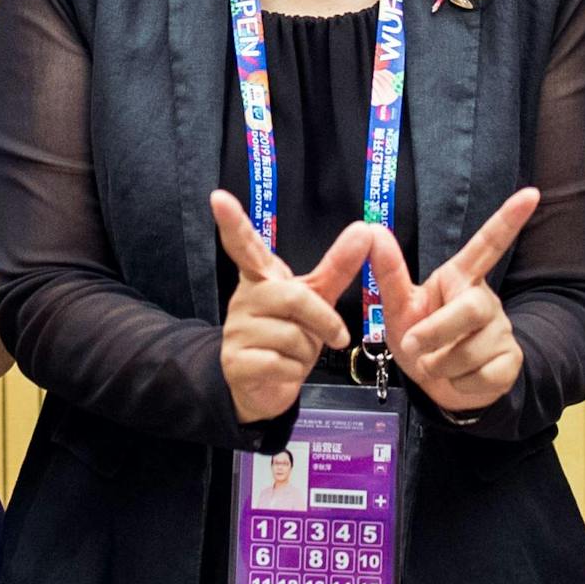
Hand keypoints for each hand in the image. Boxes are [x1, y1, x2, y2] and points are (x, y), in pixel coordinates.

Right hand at [211, 195, 373, 424]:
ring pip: (292, 337)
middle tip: (338, 337)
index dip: (232, 222)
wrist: (265, 386)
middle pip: (293, 297)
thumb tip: (365, 229)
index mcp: (260, 278)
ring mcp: (235, 331)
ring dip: (308, 352)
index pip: (244, 245)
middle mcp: (244, 299)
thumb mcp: (317, 299)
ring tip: (297, 355)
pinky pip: (280, 364)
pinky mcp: (235, 362)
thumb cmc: (290, 335)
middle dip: (324, 321)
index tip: (218, 197)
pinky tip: (284, 371)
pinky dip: (294, 371)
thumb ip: (338, 266)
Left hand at [384, 189, 538, 414]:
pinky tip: (457, 377)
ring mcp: (501, 331)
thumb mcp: (397, 307)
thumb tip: (372, 229)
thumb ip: (388, 272)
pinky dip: (457, 384)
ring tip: (434, 363)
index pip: (488, 245)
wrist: (436, 386)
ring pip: (471, 350)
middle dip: (437, 332)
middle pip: (471, 309)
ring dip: (440, 365)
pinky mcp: (510, 362)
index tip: (531, 193)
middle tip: (413, 346)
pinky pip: (482, 375)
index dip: (508, 220)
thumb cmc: (418, 338)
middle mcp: (485, 299)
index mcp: (459, 279)